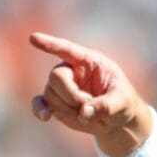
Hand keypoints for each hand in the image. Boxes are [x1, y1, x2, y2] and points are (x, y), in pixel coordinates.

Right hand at [29, 33, 149, 151]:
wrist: (116, 118)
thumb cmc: (121, 102)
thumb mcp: (123, 102)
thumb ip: (107, 106)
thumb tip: (84, 112)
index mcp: (89, 61)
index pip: (68, 50)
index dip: (51, 44)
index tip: (34, 38)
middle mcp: (71, 70)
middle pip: (57, 77)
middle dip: (71, 95)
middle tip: (88, 106)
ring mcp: (61, 87)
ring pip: (50, 94)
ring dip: (67, 109)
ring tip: (88, 116)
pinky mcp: (55, 103)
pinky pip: (40, 103)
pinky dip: (40, 109)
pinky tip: (45, 117)